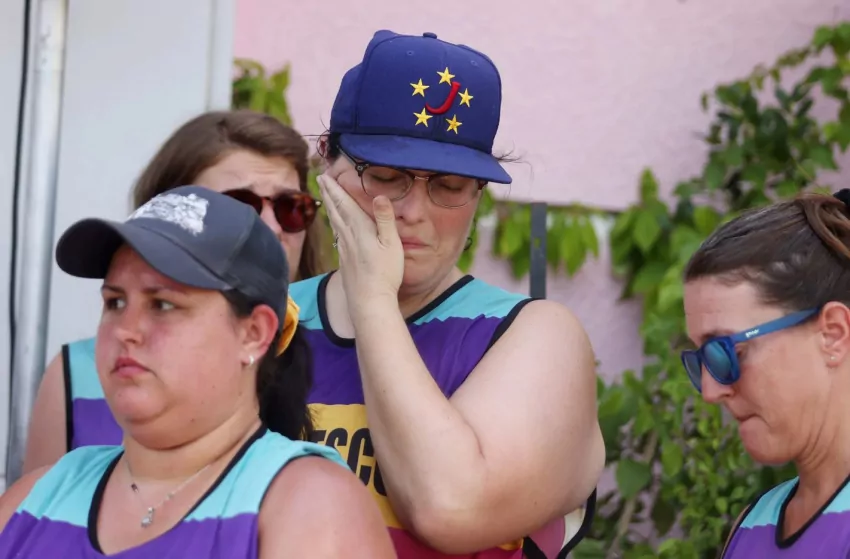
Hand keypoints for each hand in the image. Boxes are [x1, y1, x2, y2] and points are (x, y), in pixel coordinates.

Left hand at [318, 173, 403, 305]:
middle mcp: (348, 236)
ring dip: (329, 206)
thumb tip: (379, 195)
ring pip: (335, 221)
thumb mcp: (391, 244)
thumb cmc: (385, 272)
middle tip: (321, 179)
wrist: (369, 300)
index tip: (325, 175)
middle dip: (328, 193)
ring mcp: (345, 248)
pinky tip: (336, 226)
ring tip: (325, 196)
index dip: (334, 188)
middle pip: (335, 209)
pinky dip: (334, 223)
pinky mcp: (345, 259)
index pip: (344, 203)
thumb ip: (385, 219)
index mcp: (360, 229)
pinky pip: (337, 234)